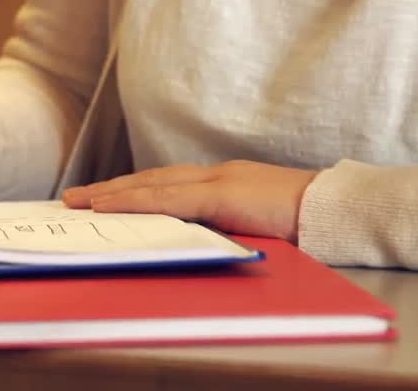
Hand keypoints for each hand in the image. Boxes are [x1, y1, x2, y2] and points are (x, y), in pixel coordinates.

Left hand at [61, 160, 319, 241]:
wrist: (341, 211)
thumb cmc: (310, 225)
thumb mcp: (260, 225)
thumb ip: (229, 228)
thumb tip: (198, 243)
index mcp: (228, 182)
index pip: (170, 184)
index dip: (135, 190)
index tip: (105, 197)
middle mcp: (218, 175)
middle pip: (152, 179)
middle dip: (113, 188)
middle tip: (76, 197)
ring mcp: (220, 181)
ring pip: (152, 184)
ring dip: (114, 193)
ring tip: (81, 202)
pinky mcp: (223, 194)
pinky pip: (168, 198)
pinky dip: (135, 201)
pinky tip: (110, 206)